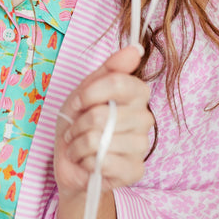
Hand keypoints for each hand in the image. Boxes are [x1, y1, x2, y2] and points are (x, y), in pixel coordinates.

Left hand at [54, 45, 153, 197]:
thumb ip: (110, 69)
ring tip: (80, 147)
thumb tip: (135, 48)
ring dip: (78, 145)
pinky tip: (89, 162)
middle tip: (76, 130)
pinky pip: (102, 161)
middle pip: (103, 114)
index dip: (89, 93)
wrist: (72, 163)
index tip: (78, 102)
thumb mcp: (85, 90)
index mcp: (136, 94)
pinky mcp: (135, 170)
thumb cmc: (79, 124)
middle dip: (78, 124)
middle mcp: (145, 118)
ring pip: (98, 139)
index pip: (118, 82)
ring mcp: (142, 146)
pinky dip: (85, 161)